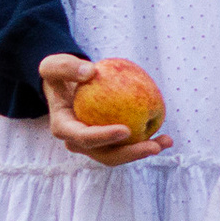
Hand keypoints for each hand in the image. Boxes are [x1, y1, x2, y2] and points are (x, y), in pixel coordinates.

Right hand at [40, 53, 171, 166]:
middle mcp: (78, 142)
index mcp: (63, 128)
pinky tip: (165, 136)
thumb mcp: (52, 66)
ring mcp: (95, 144)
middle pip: (105, 155)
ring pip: (119, 154)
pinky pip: (128, 144)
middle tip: (153, 146)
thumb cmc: (60, 76)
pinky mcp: (108, 141)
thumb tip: (90, 72)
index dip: (104, 137)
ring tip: (166, 142)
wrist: (66, 85)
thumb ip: (65, 66)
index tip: (126, 130)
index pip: (83, 138)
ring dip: (143, 151)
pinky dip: (146, 141)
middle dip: (130, 154)